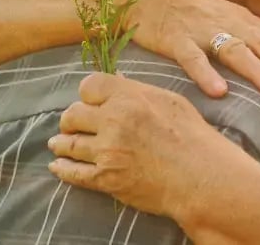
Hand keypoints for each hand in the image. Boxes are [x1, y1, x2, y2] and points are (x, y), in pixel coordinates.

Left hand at [47, 73, 236, 218]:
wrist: (202, 176)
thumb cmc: (193, 137)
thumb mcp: (169, 101)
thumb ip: (138, 92)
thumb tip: (118, 83)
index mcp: (129, 97)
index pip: (88, 86)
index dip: (87, 94)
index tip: (88, 102)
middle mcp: (113, 120)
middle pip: (73, 114)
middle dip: (71, 119)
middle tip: (71, 124)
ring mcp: (107, 150)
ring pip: (69, 143)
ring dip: (61, 143)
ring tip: (58, 143)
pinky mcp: (106, 178)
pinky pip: (73, 172)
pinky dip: (62, 169)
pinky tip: (57, 166)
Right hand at [128, 0, 259, 97]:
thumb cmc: (195, 15)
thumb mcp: (229, 23)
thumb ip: (254, 43)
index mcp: (246, 22)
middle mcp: (230, 24)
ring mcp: (203, 30)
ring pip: (235, 50)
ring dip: (258, 71)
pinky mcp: (175, 39)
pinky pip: (192, 57)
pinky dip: (205, 73)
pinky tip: (218, 92)